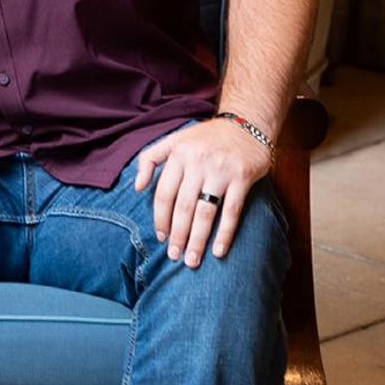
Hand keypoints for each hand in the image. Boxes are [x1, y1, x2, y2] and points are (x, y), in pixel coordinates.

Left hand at [132, 119, 271, 267]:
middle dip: (177, 235)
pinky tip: (218, 251)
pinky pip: (232, 211)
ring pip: (205, 212)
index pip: (164, 193)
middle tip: (174, 256)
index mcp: (179, 154)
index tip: (160, 237)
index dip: (160, 218)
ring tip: (192, 261)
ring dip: (197, 240)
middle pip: (183, 207)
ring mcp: (221, 169)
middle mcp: (198, 161)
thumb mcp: (175, 140)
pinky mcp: (242, 176)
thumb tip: (137, 187)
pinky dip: (224, 233)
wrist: (247, 123)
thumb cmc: (207, 137)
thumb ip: (150, 158)